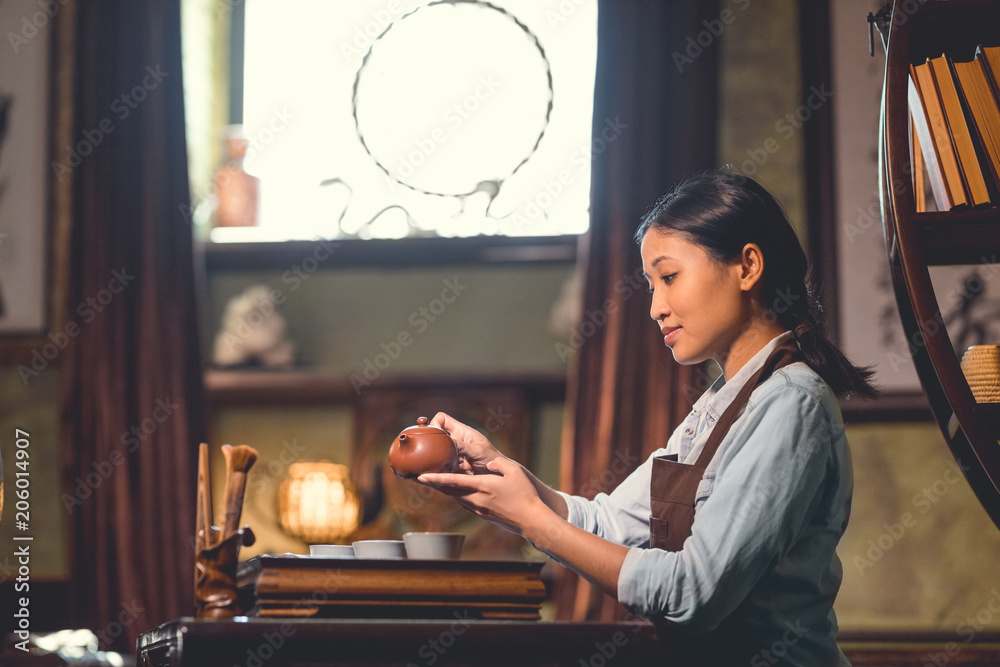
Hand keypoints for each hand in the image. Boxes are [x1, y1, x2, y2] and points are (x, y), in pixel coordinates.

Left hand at [418, 457, 551, 536]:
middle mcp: (477, 499)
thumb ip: (498, 463)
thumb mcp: (515, 471)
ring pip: (455, 497)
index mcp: (483, 486)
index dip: (436, 478)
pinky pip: (464, 503)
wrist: (531, 520)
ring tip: (432, 481)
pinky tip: (453, 490)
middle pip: (449, 490)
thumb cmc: (525, 494)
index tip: (421, 476)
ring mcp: (478, 508)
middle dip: (433, 483)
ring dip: (443, 489)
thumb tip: (488, 463)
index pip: (454, 481)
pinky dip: (455, 495)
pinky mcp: (482, 514)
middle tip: (418, 476)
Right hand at [430, 412, 504, 473]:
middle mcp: (454, 442)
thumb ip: (462, 446)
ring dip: (432, 459)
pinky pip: (438, 467)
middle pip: (435, 436)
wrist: (498, 477)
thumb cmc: (493, 459)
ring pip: (435, 453)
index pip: (442, 419)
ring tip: (431, 466)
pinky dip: (436, 471)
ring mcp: (451, 455)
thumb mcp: (478, 451)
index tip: (434, 436)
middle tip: (427, 453)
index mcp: (461, 432)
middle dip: (429, 443)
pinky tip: (436, 475)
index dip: (435, 424)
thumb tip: (445, 442)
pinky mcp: (450, 468)